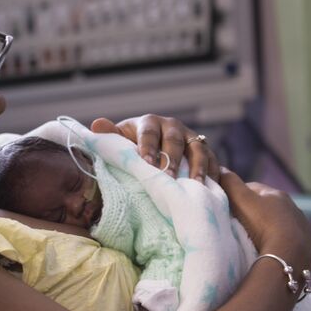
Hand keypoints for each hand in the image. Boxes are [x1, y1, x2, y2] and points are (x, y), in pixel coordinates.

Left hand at [90, 114, 219, 181]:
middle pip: (174, 140)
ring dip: (197, 167)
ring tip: (194, 184)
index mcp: (149, 122)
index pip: (148, 132)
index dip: (148, 146)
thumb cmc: (133, 147)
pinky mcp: (206, 152)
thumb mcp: (121, 140)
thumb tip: (96, 124)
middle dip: (172, 159)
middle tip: (167, 178)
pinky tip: (209, 187)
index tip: (146, 163)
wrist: (154, 149)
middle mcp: (172, 127)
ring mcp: (191, 138)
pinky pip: (213, 161)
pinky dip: (212, 173)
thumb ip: (110, 135)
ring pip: (197, 149)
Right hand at [218, 168, 310, 271]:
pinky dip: (278, 242)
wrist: (288, 255)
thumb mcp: (242, 200)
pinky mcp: (306, 246)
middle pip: (267, 207)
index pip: (254, 189)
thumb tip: (221, 169)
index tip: (227, 206)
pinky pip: (287, 241)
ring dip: (267, 228)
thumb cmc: (263, 224)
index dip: (238, 195)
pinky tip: (269, 250)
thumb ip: (230, 183)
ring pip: (279, 224)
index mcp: (278, 194)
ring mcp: (301, 228)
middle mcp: (293, 208)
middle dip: (253, 212)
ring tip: (252, 240)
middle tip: (237, 224)